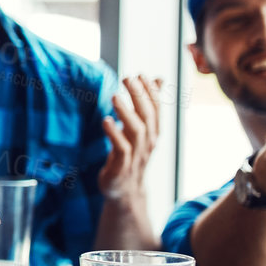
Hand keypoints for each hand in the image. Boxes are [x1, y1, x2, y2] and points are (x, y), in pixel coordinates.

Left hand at [98, 75, 162, 201]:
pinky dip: (115, 134)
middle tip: (128, 78)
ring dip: (127, 113)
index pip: (156, 109)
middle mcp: (148, 143)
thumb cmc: (131, 154)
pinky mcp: (121, 167)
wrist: (125, 190)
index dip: (150, 92)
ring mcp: (136, 156)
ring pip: (136, 132)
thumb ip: (147, 105)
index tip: (141, 75)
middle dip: (139, 96)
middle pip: (148, 117)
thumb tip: (159, 79)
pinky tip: (106, 120)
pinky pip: (121, 149)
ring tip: (115, 96)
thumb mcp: (140, 128)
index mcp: (153, 133)